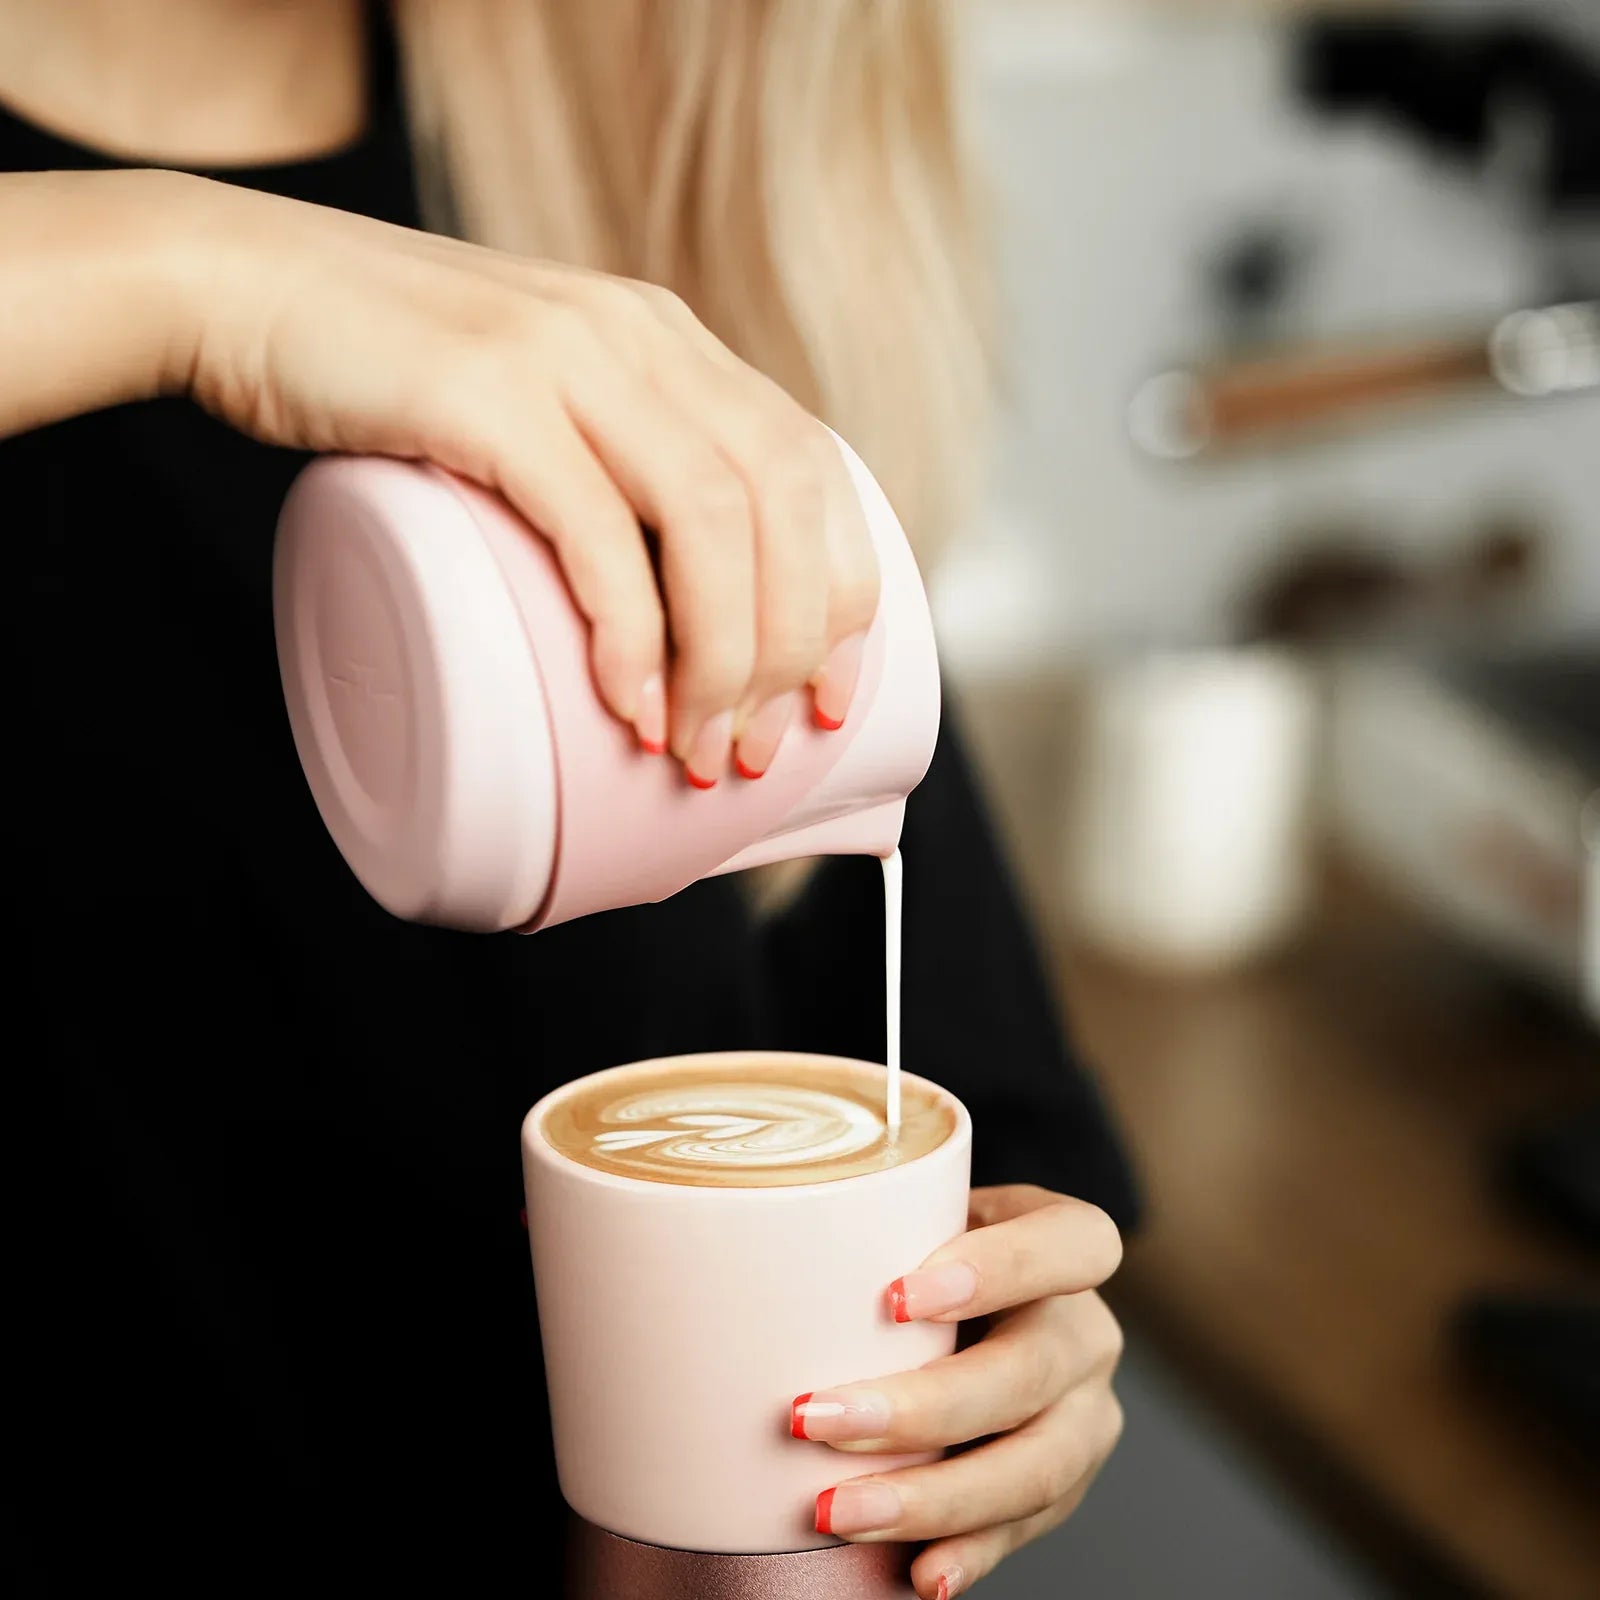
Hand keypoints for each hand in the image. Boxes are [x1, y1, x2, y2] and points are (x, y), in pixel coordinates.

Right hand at [153, 171, 877, 781]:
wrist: (239, 286)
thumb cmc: (389, 382)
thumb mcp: (533, 402)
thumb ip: (600, 465)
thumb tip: (657, 622)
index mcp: (670, 343)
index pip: (812, 467)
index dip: (843, 593)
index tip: (832, 696)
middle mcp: (641, 337)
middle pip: (781, 503)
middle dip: (794, 647)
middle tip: (756, 750)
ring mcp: (567, 356)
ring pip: (708, 519)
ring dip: (725, 659)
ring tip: (696, 752)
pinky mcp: (484, 392)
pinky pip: (594, 525)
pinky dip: (629, 630)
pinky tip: (629, 706)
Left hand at [791, 1186, 1124, 1597]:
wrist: (973, 1306)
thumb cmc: (926, 1247)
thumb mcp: (919, 1215)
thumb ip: (880, 1223)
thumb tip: (756, 1244)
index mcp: (1068, 1242)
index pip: (1073, 1245)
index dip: (997, 1269)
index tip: (893, 1297)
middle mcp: (1087, 1331)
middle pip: (1030, 1373)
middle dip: (921, 1408)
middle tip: (813, 1420)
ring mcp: (1086, 1413)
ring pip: (1035, 1466)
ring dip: (930, 1496)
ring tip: (836, 1510)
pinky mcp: (1065, 1482)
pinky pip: (1026, 1527)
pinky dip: (970, 1551)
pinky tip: (919, 1574)